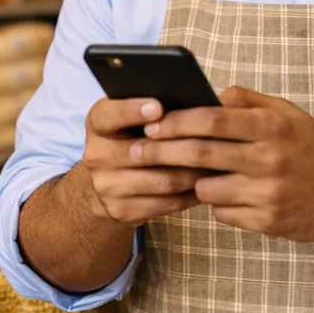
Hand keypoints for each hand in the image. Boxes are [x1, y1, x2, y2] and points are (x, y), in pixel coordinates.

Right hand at [78, 96, 206, 225]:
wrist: (108, 182)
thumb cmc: (132, 138)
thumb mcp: (132, 117)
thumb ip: (154, 106)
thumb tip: (195, 102)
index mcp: (98, 124)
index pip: (109, 115)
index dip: (132, 110)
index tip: (158, 107)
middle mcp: (96, 155)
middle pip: (141, 151)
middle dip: (180, 146)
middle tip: (211, 139)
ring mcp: (107, 186)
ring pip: (163, 181)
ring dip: (194, 173)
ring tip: (218, 163)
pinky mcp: (121, 211)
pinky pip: (167, 204)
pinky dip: (191, 194)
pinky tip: (207, 184)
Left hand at [135, 86, 313, 240]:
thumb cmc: (310, 148)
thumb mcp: (288, 113)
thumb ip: (248, 100)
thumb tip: (210, 94)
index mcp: (272, 127)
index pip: (212, 120)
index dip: (176, 122)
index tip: (151, 123)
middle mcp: (269, 160)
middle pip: (200, 154)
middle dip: (161, 152)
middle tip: (135, 151)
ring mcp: (268, 194)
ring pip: (206, 188)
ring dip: (192, 181)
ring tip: (192, 174)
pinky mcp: (266, 222)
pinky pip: (222, 213)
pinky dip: (217, 203)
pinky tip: (228, 194)